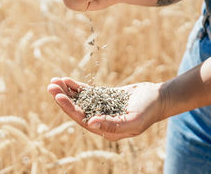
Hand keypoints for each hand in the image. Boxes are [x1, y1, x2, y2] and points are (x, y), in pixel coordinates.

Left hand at [47, 77, 165, 140]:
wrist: (159, 97)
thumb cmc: (149, 110)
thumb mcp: (134, 120)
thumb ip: (113, 124)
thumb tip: (91, 123)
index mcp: (106, 130)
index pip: (82, 120)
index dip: (69, 108)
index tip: (58, 96)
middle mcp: (101, 121)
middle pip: (77, 110)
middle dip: (63, 98)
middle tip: (51, 86)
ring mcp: (102, 108)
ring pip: (80, 101)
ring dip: (66, 92)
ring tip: (54, 81)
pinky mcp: (105, 98)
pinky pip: (87, 93)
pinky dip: (76, 87)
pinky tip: (66, 80)